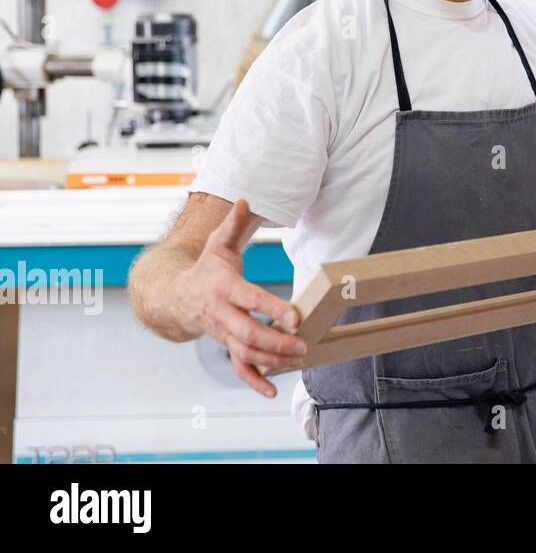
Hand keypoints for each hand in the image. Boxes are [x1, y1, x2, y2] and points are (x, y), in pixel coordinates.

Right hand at [171, 199, 306, 396]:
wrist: (175, 298)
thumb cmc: (207, 269)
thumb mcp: (218, 244)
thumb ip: (234, 224)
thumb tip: (245, 200)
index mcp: (224, 288)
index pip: (250, 299)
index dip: (272, 309)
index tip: (294, 316)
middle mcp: (223, 314)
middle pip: (249, 332)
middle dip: (276, 341)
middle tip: (304, 344)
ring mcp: (224, 333)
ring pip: (246, 352)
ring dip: (272, 360)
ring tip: (299, 360)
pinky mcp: (226, 345)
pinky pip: (239, 367)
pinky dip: (254, 380)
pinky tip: (272, 391)